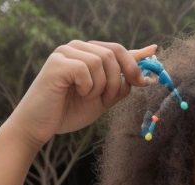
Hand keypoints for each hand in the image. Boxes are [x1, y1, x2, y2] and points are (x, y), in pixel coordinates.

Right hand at [6, 40, 156, 148]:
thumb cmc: (69, 112)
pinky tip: (77, 93)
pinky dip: (88, 86)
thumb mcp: (103, 99)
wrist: (40, 126)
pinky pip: (86, 69)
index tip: (155, 53)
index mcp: (87, 55)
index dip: (137, 55)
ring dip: (102, 85)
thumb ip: (121, 85)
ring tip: (89, 98)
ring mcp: (64, 53)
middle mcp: (76, 48)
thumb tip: (146, 75)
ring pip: (101, 61)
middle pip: (114, 52)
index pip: (117, 49)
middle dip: (121, 77)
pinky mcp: (56, 63)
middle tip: (111, 97)